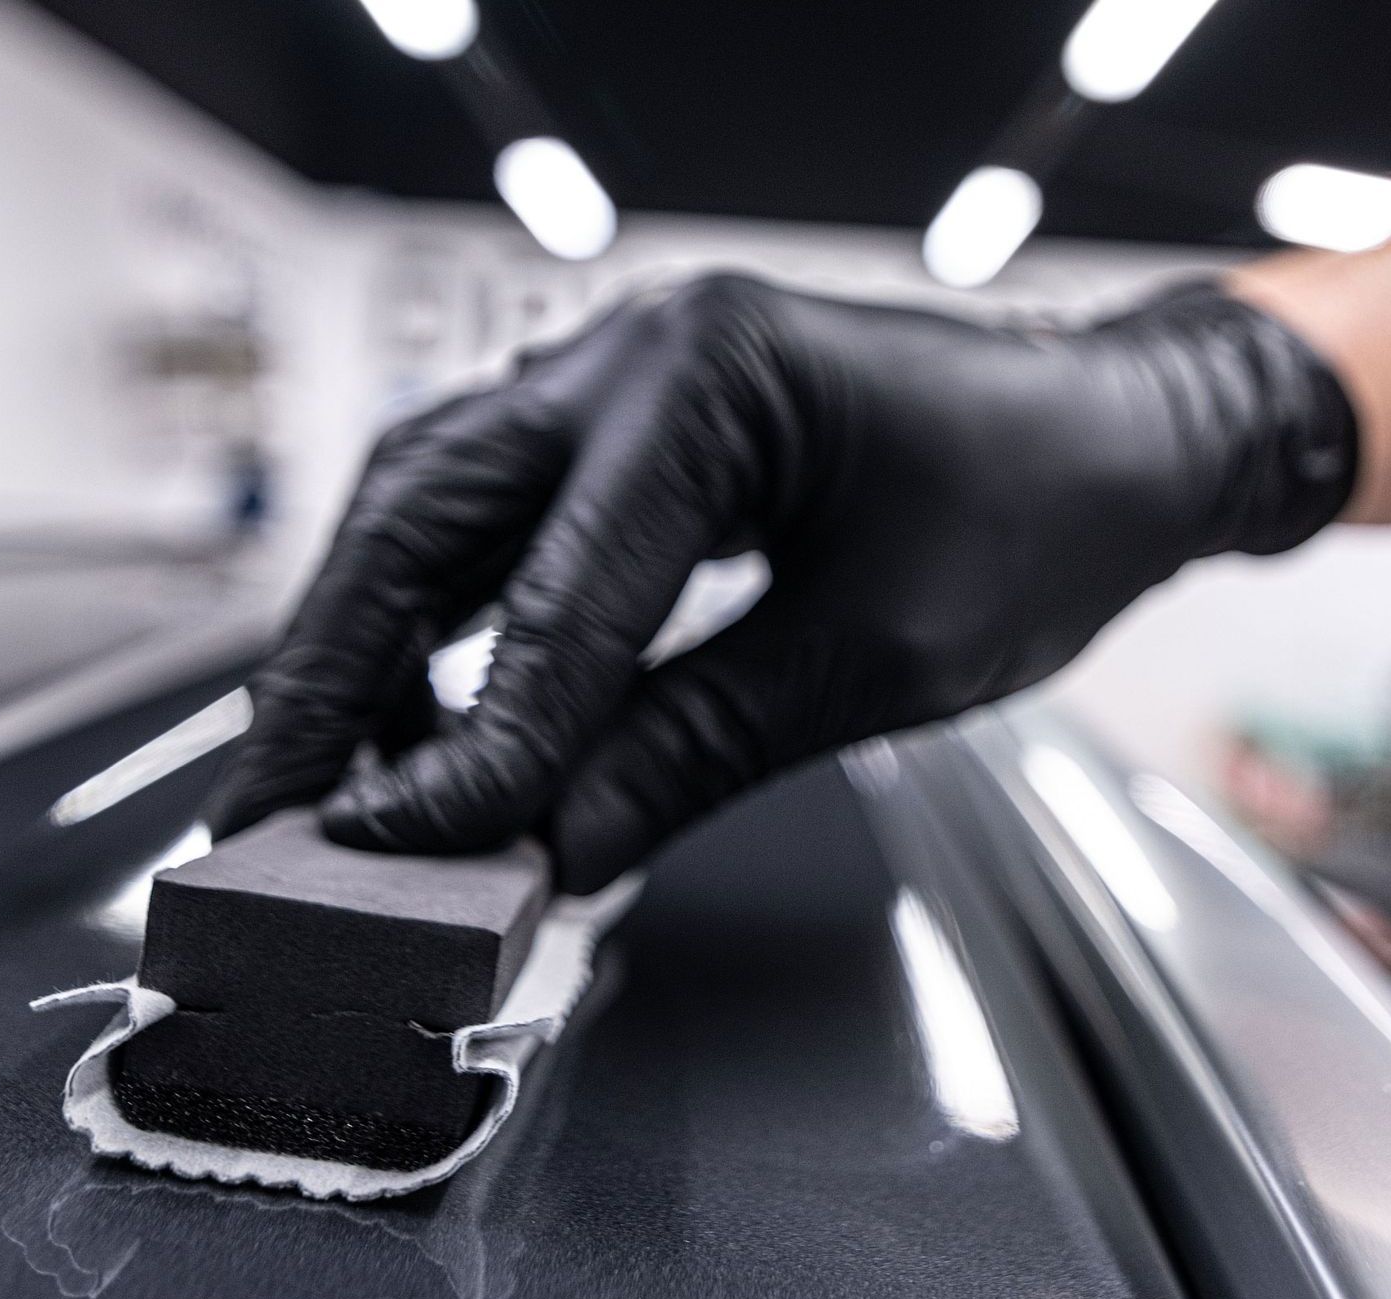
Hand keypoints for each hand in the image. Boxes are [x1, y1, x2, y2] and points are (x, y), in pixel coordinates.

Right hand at [207, 275, 1355, 891]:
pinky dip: (450, 614)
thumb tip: (547, 846)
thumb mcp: (872, 658)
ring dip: (371, 637)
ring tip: (331, 770)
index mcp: (709, 378)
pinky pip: (504, 517)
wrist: (1120, 448)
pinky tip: (433, 702)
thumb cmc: (1042, 519)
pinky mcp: (644, 430)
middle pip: (422, 511)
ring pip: (435, 506)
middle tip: (270, 804)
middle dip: (335, 667)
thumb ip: (692, 747)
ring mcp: (630, 379)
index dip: (467, 746)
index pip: (548, 597)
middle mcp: (640, 354)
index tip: (398, 852)